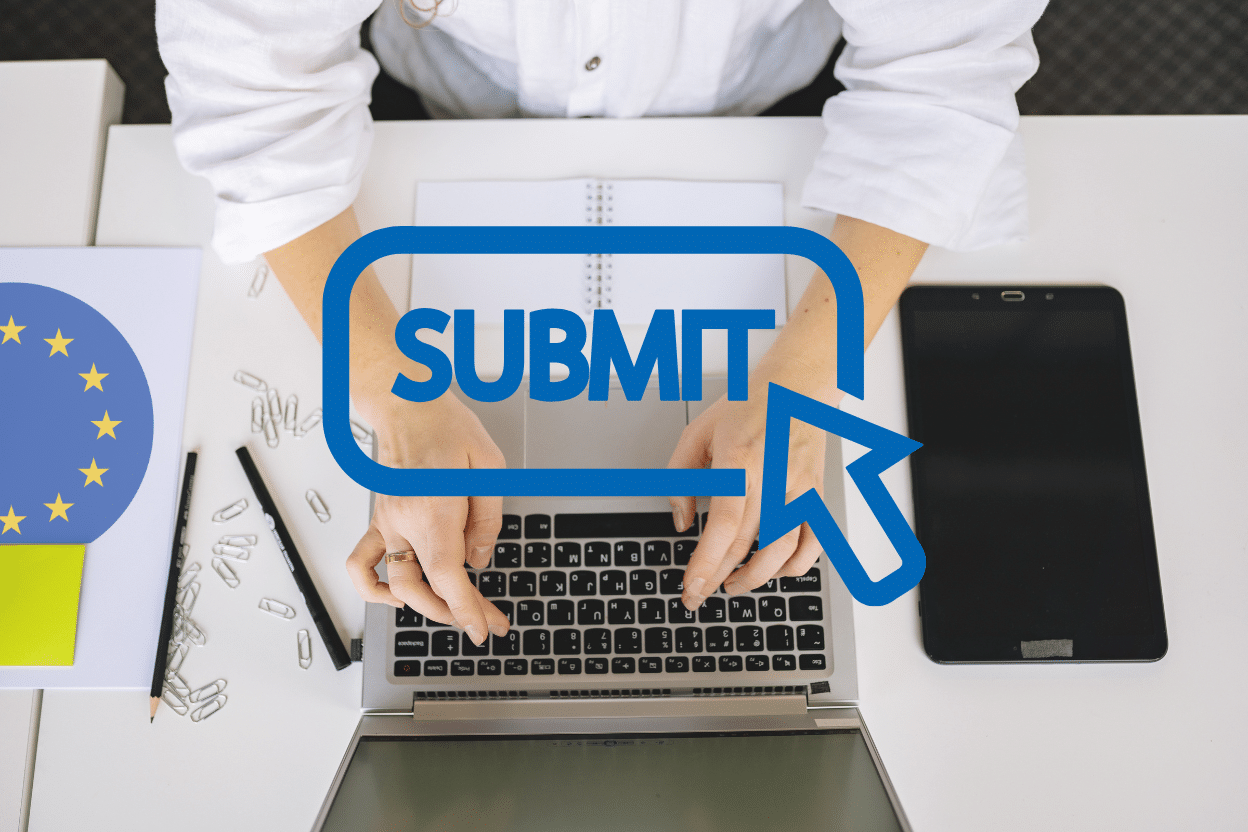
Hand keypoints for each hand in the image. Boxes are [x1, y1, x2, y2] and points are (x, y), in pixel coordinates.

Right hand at [344, 391, 509, 645]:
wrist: (405, 403)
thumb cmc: (447, 426)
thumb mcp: (489, 467)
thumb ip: (487, 520)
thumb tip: (479, 560)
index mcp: (434, 510)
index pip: (447, 576)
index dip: (466, 610)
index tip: (483, 630)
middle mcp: (404, 522)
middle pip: (425, 588)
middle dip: (459, 612)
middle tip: (488, 618)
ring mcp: (387, 523)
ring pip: (396, 584)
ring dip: (425, 606)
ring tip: (453, 610)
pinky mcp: (379, 519)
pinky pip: (362, 562)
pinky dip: (374, 588)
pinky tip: (398, 595)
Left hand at [667, 360, 841, 611]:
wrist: (797, 386)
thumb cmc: (748, 407)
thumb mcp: (697, 433)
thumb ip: (681, 479)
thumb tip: (681, 522)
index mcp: (740, 459)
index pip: (723, 523)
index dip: (706, 561)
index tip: (691, 586)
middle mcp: (773, 476)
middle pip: (746, 541)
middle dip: (717, 577)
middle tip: (698, 595)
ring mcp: (799, 487)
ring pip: (782, 549)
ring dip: (755, 577)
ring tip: (731, 586)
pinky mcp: (816, 494)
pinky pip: (814, 541)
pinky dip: (797, 565)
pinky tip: (775, 573)